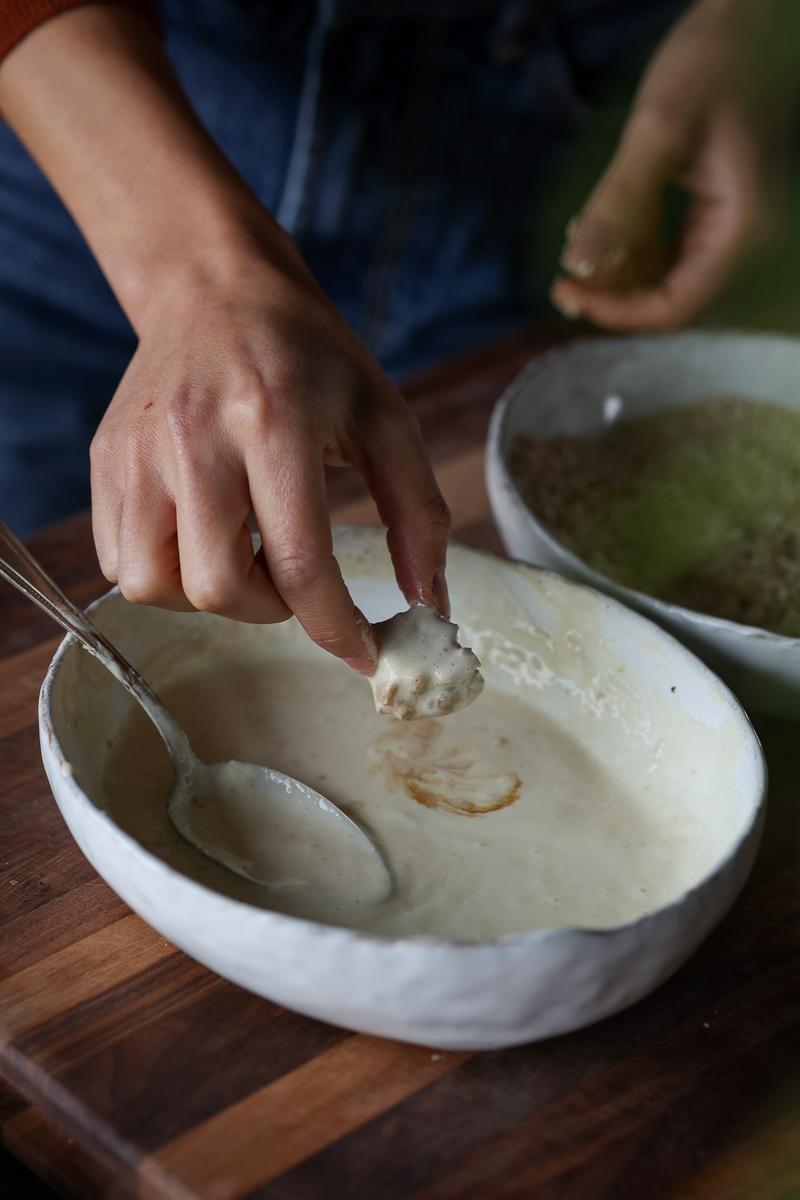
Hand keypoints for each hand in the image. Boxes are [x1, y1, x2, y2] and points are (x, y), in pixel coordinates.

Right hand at [91, 241, 449, 671]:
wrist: (215, 289)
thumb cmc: (309, 355)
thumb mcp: (383, 417)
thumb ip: (417, 512)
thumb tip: (430, 604)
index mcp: (275, 421)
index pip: (300, 562)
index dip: (335, 626)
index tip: (363, 653)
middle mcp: (194, 438)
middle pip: (219, 587)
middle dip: (271, 611)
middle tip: (296, 583)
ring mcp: (136, 452)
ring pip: (154, 586)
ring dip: (210, 598)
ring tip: (245, 557)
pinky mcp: (105, 461)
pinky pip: (118, 562)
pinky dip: (166, 575)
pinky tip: (203, 538)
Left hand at [551, 0, 790, 329]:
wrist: (750, 17)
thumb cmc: (715, 61)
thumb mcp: (660, 130)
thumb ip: (619, 202)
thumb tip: (578, 267)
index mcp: (741, 230)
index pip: (675, 307)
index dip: (618, 313)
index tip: (568, 292)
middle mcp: (741, 239)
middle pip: (669, 299)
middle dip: (613, 295)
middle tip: (561, 280)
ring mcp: (728, 227)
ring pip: (663, 278)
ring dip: (616, 273)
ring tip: (575, 242)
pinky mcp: (711, 212)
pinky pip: (666, 251)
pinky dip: (628, 248)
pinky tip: (597, 226)